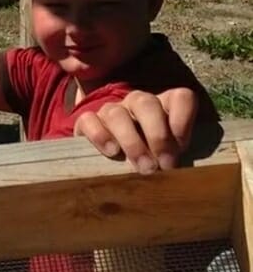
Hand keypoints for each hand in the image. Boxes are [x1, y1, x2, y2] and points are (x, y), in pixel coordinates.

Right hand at [75, 88, 197, 174]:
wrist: (112, 164)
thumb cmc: (151, 160)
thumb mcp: (170, 157)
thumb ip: (177, 156)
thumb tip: (182, 174)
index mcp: (164, 106)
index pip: (180, 97)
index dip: (183, 120)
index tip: (182, 148)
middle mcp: (137, 103)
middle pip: (146, 103)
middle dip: (157, 135)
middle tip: (163, 165)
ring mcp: (111, 110)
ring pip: (116, 113)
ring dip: (131, 141)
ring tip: (143, 167)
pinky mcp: (87, 122)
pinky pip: (89, 120)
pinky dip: (100, 135)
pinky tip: (111, 152)